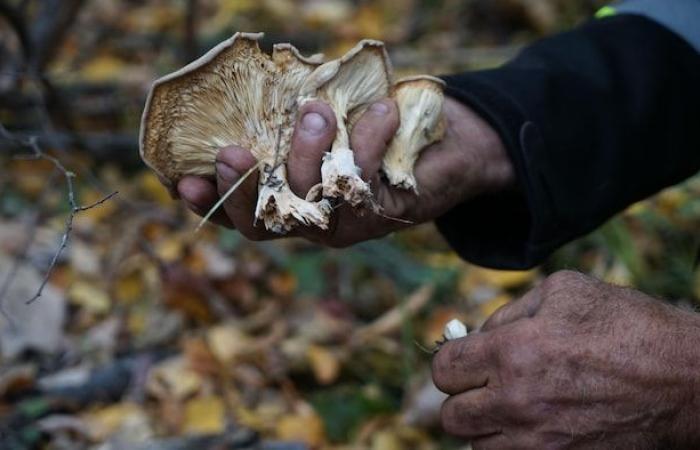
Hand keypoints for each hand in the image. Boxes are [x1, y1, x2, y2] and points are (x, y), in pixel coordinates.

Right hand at [177, 97, 512, 245]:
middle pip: (264, 224)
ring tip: (316, 111)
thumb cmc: (368, 129)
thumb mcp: (321, 120)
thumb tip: (246, 83)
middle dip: (243, 191)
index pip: (238, 214)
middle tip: (231, 153)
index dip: (210, 205)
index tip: (183, 183)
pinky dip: (369, 141)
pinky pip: (363, 184)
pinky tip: (384, 110)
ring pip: (311, 205)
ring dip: (308, 154)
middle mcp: (309, 222)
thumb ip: (285, 118)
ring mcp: (344, 225)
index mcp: (287, 201)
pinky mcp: (380, 216)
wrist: (442, 150)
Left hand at [432, 270, 699, 448]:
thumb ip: (508, 312)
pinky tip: (530, 426)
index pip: (443, 369)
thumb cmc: (628, 326)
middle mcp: (517, 402)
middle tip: (486, 384)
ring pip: (476, 445)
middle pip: (450, 415)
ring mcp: (538, 442)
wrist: (685, 380)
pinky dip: (509, 446)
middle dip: (463, 396)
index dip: (451, 361)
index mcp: (513, 351)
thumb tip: (477, 335)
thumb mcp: (564, 292)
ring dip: (485, 425)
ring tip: (513, 405)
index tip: (465, 360)